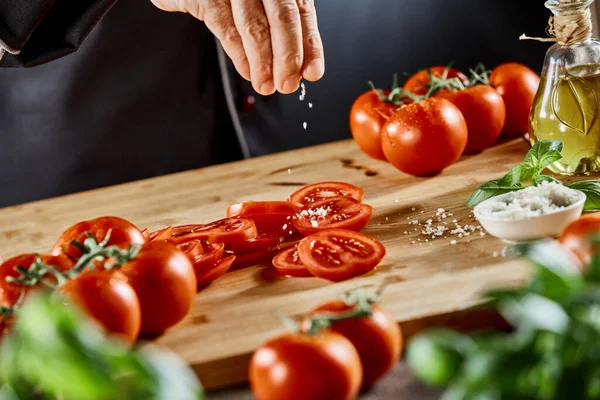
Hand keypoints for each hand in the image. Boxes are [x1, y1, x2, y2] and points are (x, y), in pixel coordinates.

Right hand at [151, 0, 324, 95]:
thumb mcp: (266, 5)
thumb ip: (287, 29)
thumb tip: (304, 67)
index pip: (302, 12)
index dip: (309, 45)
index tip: (312, 72)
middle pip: (282, 18)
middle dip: (287, 58)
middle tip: (287, 85)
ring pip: (254, 27)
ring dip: (262, 62)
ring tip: (266, 85)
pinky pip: (225, 28)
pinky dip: (238, 56)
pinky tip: (247, 71)